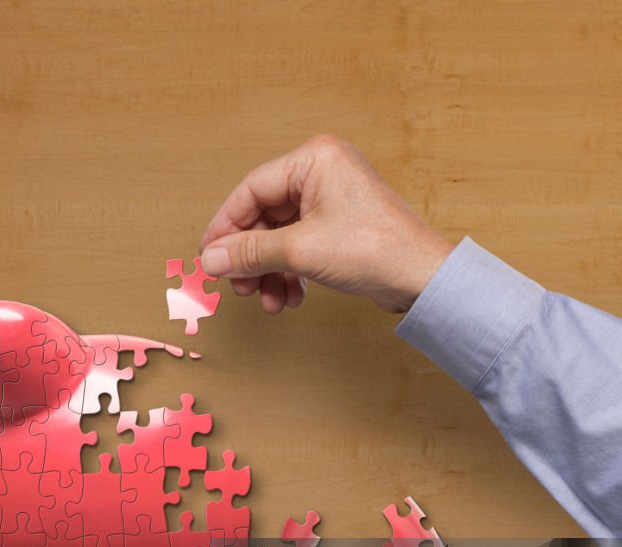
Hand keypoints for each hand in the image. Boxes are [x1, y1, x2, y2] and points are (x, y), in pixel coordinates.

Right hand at [200, 135, 454, 313]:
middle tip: (238, 286)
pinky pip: (298, 248)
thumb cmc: (375, 250)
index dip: (225, 227)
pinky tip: (289, 298)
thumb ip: (249, 252)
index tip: (208, 258)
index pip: (251, 190)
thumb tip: (210, 260)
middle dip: (250, 258)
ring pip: (279, 237)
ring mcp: (331, 201)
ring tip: (267, 300)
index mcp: (314, 160)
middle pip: (263, 217)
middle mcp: (322, 173)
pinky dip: (289, 274)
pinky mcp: (338, 227)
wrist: (423, 279)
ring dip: (268, 272)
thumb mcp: (300, 251)